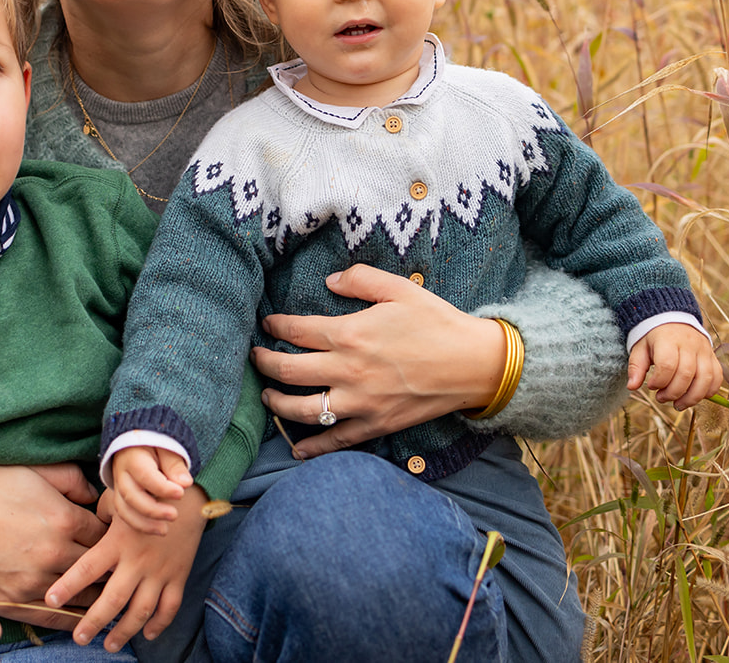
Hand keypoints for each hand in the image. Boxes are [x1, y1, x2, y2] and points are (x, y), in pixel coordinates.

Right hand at [0, 463, 106, 630]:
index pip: (106, 534)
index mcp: (63, 518)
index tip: (116, 537)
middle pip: (99, 568)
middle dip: (110, 566)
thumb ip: (71, 480)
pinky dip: (73, 617)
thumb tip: (95, 495)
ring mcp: (32, 582)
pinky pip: (55, 618)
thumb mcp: (32, 470)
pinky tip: (83, 617)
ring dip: (96, 595)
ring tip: (110, 595)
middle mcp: (53, 553)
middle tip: (121, 568)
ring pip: (82, 596)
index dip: (113, 535)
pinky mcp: (12, 603)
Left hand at [46, 486, 207, 651]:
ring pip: (141, 610)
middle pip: (113, 599)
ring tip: (109, 645)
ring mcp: (159, 571)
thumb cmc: (146, 495)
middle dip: (93, 622)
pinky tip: (148, 634)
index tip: (51, 600)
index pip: (87, 567)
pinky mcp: (178, 575)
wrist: (187, 494)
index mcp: (117, 542)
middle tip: (79, 638)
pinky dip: (159, 624)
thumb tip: (81, 530)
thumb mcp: (118, 500)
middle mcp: (137, 560)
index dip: (68, 585)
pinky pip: (169, 606)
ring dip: (124, 631)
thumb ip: (97, 517)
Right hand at [111, 446, 191, 534]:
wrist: (136, 443)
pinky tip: (156, 529)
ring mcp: (118, 486)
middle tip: (174, 515)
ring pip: (124, 509)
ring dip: (143, 524)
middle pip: (131, 495)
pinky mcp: (119, 497)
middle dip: (153, 510)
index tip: (181, 493)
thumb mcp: (167, 446)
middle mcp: (121, 473)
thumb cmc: (156, 445)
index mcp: (133, 457)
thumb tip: (185, 483)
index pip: (145, 475)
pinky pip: (124, 514)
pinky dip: (138, 525)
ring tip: (164, 530)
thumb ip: (175, 464)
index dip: (163, 487)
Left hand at [251, 264, 504, 458]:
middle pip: (288, 371)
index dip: (275, 327)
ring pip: (303, 409)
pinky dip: (313, 448)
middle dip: (264, 364)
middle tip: (256, 358)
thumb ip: (360, 279)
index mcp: (350, 334)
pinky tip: (297, 448)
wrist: (473, 364)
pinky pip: (336, 440)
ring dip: (277, 403)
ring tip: (267, 395)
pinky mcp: (375, 424)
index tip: (267, 325)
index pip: (296, 331)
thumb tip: (330, 281)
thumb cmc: (437, 322)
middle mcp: (348, 370)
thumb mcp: (399, 288)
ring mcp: (360, 402)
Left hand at [628, 323, 723, 410]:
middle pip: (686, 374)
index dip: (659, 381)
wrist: (673, 319)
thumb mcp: (640, 348)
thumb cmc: (654, 338)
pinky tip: (694, 397)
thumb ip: (636, 367)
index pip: (667, 365)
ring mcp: (704, 350)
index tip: (651, 386)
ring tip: (678, 404)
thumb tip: (632, 387)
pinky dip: (708, 391)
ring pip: (705, 378)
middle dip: (673, 392)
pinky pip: (717, 377)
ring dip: (692, 397)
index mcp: (668, 340)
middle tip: (661, 398)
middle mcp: (689, 344)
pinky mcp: (712, 357)